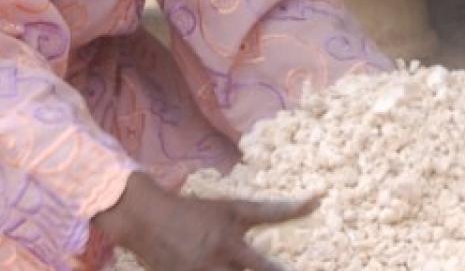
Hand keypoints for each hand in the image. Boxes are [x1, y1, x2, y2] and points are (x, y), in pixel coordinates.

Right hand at [94, 172, 314, 270]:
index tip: (308, 254)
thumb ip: (274, 210)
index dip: (283, 264)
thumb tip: (317, 199)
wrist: (147, 219)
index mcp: (230, 244)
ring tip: (234, 270)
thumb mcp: (234, 207)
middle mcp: (215, 264)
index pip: (265, 262)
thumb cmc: (197, 211)